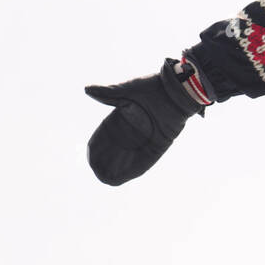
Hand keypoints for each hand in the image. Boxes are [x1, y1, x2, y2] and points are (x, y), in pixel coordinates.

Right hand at [84, 58, 204, 185]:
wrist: (177, 90)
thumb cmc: (153, 86)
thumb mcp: (127, 90)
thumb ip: (107, 94)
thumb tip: (87, 89)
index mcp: (122, 119)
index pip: (104, 137)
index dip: (96, 147)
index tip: (90, 155)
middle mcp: (132, 132)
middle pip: (113, 151)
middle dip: (104, 161)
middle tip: (97, 169)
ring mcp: (145, 140)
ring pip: (127, 159)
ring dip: (115, 168)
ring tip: (104, 177)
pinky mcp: (159, 146)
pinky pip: (143, 162)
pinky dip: (131, 170)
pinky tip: (120, 177)